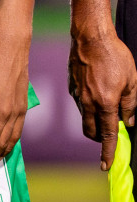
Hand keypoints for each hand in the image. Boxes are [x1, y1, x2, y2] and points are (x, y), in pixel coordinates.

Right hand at [69, 26, 136, 169]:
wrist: (90, 36)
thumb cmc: (114, 56)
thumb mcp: (132, 81)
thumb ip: (130, 104)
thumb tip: (128, 121)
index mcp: (105, 102)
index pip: (107, 134)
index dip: (108, 152)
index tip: (106, 165)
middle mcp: (88, 102)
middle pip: (90, 131)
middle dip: (100, 138)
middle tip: (111, 133)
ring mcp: (77, 94)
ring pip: (84, 118)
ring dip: (94, 121)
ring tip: (106, 108)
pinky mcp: (71, 86)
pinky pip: (79, 104)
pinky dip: (88, 107)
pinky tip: (96, 93)